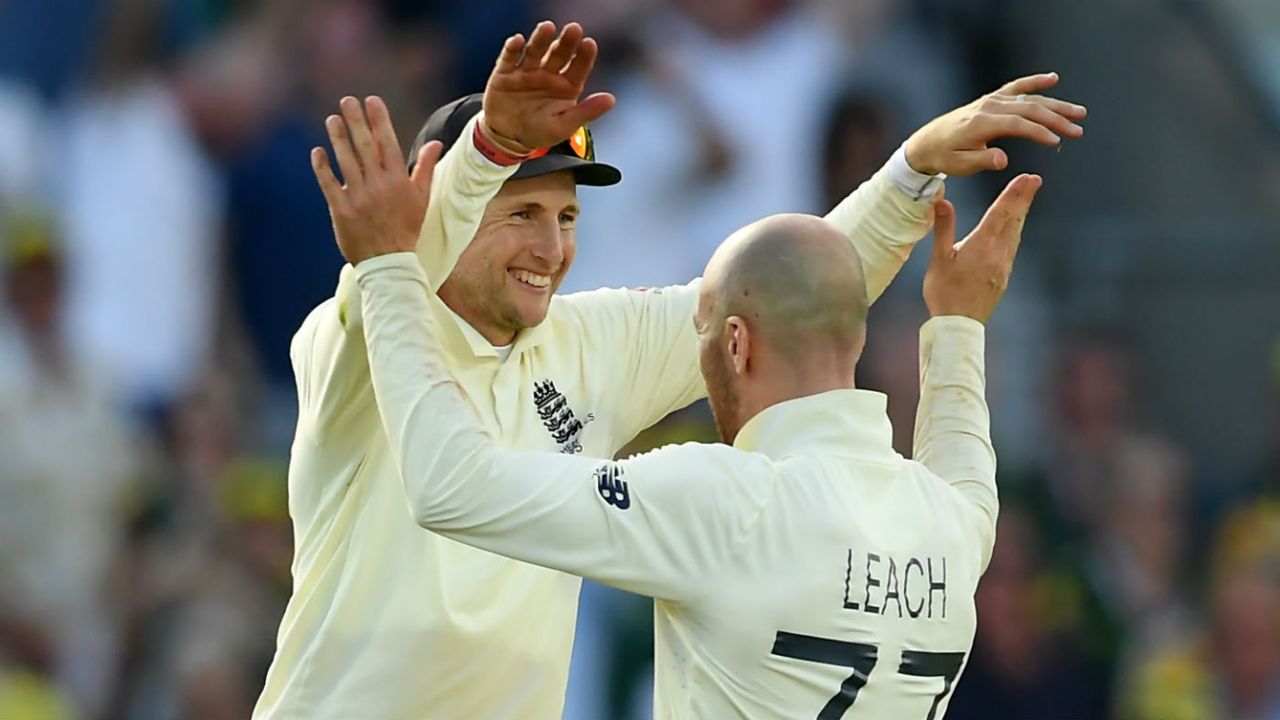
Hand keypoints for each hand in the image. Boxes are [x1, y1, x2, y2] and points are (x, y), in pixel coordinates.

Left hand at [311, 96, 442, 265]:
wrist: (389, 262)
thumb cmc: (407, 228)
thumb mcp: (422, 199)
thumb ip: (426, 168)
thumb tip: (436, 144)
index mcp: (398, 181)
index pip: (388, 143)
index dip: (379, 120)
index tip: (372, 100)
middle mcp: (378, 186)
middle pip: (365, 147)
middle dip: (356, 121)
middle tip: (347, 101)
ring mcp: (358, 198)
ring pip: (346, 162)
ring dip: (338, 138)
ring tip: (332, 119)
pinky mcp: (341, 210)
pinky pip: (329, 184)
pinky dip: (322, 168)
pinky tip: (318, 151)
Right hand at [481, 21, 615, 153]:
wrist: (507, 138)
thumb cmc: (539, 132)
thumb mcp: (564, 126)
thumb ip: (586, 112)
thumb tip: (611, 100)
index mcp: (566, 85)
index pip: (578, 67)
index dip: (584, 56)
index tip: (589, 44)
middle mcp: (548, 74)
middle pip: (558, 54)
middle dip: (566, 42)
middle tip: (574, 29)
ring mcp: (527, 71)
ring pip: (535, 51)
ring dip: (541, 39)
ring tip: (547, 27)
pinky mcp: (505, 73)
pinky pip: (509, 58)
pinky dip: (512, 49)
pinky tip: (518, 41)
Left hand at [905, 73, 1086, 175]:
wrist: (927, 142)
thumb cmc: (944, 156)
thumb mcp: (960, 164)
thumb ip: (982, 161)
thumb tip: (1003, 159)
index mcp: (981, 123)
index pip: (1018, 125)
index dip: (1039, 132)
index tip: (1057, 141)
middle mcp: (988, 106)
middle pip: (1029, 109)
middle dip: (1056, 119)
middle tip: (1078, 130)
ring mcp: (991, 100)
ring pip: (1028, 98)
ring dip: (1055, 104)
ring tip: (1078, 113)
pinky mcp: (992, 99)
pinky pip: (1016, 87)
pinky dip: (1035, 82)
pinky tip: (1053, 78)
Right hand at [924, 174, 1042, 322]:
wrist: (959, 325)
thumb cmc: (944, 293)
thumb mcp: (939, 260)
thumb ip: (944, 229)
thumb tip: (943, 202)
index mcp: (981, 246)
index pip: (1001, 213)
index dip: (1014, 193)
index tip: (1027, 177)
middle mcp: (998, 253)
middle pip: (1014, 220)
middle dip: (1024, 198)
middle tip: (1034, 179)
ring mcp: (1003, 266)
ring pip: (1016, 233)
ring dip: (1021, 213)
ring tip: (1026, 197)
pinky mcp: (1003, 276)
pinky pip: (1013, 247)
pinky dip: (1016, 230)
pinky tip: (1015, 227)